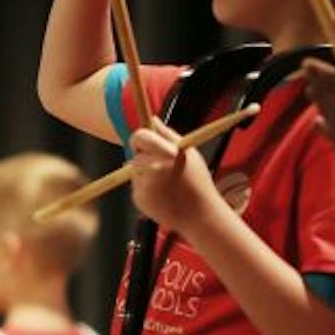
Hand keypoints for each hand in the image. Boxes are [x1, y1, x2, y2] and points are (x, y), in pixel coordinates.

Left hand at [127, 121, 223, 235]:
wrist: (200, 215)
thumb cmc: (198, 182)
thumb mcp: (189, 154)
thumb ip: (168, 135)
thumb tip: (153, 119)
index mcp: (166, 153)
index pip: (139, 136)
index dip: (141, 138)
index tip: (145, 142)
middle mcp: (153, 168)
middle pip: (136, 156)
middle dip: (145, 159)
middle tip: (163, 168)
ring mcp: (145, 185)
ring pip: (135, 172)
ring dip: (145, 175)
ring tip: (167, 185)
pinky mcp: (139, 199)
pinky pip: (136, 188)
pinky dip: (146, 190)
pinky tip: (163, 196)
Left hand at [302, 58, 334, 203]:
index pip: (330, 81)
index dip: (316, 70)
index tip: (307, 62)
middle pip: (322, 98)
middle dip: (315, 84)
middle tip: (309, 75)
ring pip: (323, 116)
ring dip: (319, 103)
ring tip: (313, 92)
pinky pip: (329, 136)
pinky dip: (323, 125)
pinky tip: (320, 122)